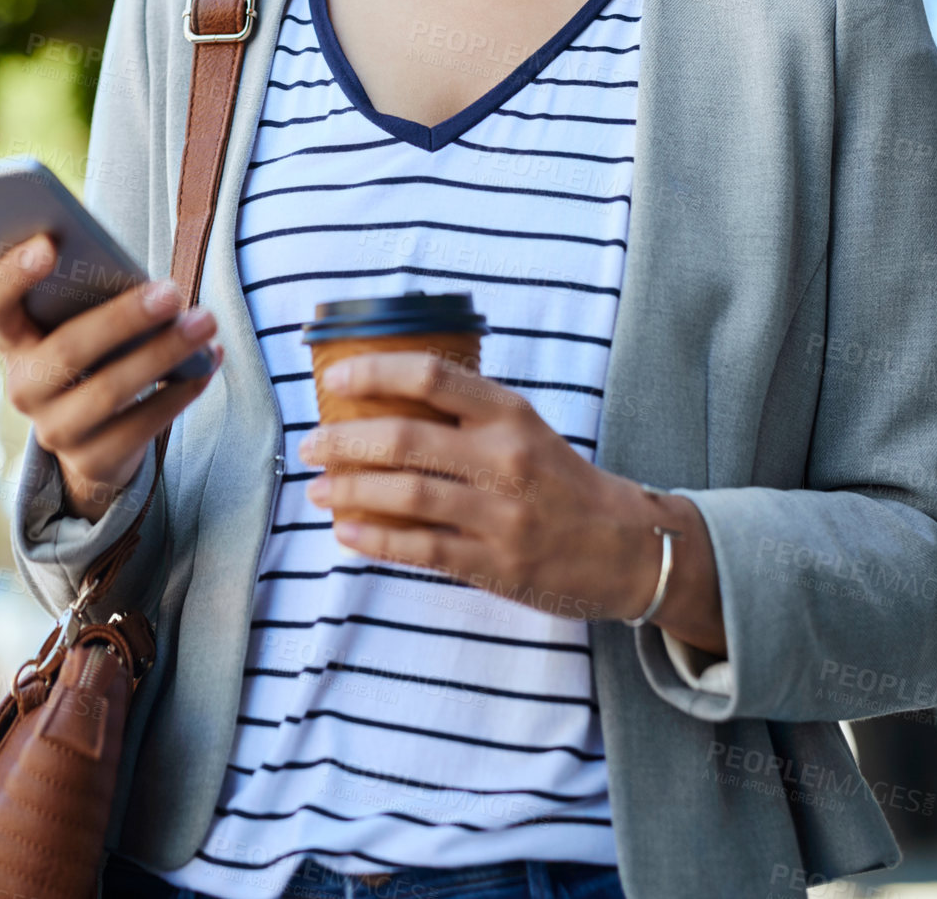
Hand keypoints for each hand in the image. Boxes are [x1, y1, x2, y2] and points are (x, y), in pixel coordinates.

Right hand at [0, 233, 221, 522]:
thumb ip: (93, 295)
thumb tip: (147, 282)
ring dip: (164, 353)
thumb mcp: (82, 320)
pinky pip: (142, 426)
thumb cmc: (94, 348)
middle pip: (67, 349)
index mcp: (11, 337)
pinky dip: (181, 390)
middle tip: (172, 291)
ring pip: (109, 390)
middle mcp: (23, 386)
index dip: (11, 274)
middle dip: (123, 318)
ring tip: (205, 322)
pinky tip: (208, 362)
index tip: (49, 243)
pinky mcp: (94, 459)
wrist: (94, 434)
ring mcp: (54, 429)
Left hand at [296, 348, 656, 622]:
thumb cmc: (561, 479)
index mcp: (508, 414)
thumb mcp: (524, 426)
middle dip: (343, 441)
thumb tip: (382, 399)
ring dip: (350, 490)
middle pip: (404, 438)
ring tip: (318, 491)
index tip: (334, 379)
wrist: (626, 547)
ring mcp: (498, 513)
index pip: (430, 376)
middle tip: (310, 445)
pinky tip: (347, 533)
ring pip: (405, 495)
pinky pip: (420, 548)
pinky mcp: (492, 563)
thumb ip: (465, 413)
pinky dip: (375, 540)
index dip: (374, 372)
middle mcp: (502, 458)